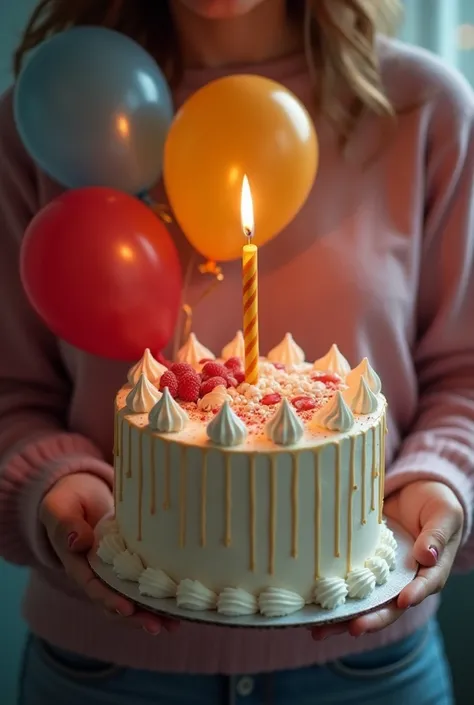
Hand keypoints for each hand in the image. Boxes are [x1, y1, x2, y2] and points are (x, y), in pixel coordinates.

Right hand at [40, 472, 177, 635]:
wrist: (80, 495)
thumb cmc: (68, 501)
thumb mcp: (60, 508)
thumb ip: (66, 525)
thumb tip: (78, 542)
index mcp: (77, 564)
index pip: (93, 587)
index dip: (109, 600)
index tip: (126, 608)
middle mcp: (96, 574)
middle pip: (115, 602)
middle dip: (136, 617)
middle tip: (158, 626)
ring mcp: (115, 572)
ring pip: (132, 599)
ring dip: (152, 613)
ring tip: (174, 624)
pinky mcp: (132, 563)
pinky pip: (144, 583)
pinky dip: (159, 595)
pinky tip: (178, 604)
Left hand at [312, 480, 463, 640]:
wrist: (415, 493)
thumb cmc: (436, 504)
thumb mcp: (445, 515)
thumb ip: (437, 535)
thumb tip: (427, 555)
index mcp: (431, 571)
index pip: (424, 586)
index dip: (413, 595)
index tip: (402, 600)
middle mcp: (406, 580)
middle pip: (390, 606)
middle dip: (371, 619)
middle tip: (352, 628)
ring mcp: (383, 575)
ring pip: (365, 601)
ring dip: (343, 617)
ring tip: (319, 629)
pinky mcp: (363, 565)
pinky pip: (349, 583)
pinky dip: (332, 594)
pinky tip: (311, 605)